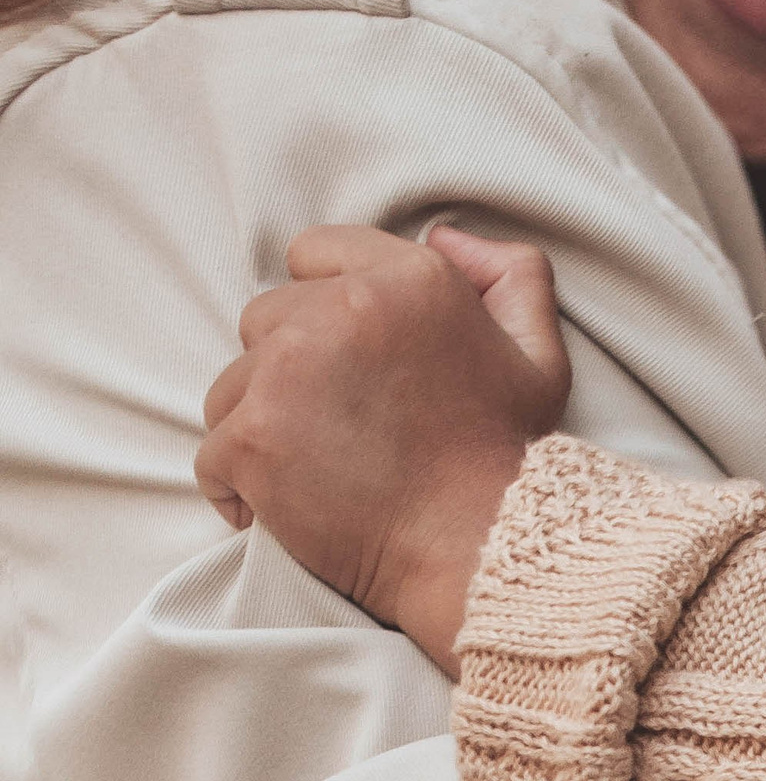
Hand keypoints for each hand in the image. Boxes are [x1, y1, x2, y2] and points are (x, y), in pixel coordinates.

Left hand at [196, 225, 570, 673]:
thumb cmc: (510, 455)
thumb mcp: (540, 351)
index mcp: (413, 279)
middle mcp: (345, 309)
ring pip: (229, 386)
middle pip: (264, 318)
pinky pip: (211, 453)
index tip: (354, 359)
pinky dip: (240, 487)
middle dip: (291, 367)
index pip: (314, 252)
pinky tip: (291, 505)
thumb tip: (444, 234)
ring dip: (262, 425)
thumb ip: (510, 273)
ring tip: (320, 467)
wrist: (480, 546)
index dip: (328, 302)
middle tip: (344, 423)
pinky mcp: (251, 436)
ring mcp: (289, 371)